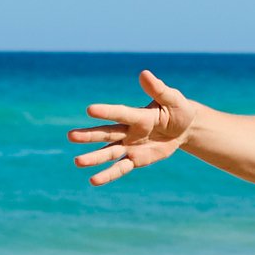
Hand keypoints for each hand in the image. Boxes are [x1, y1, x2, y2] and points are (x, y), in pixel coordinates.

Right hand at [69, 70, 196, 185]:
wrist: (184, 128)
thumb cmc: (178, 109)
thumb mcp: (173, 99)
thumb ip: (159, 89)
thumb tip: (144, 73)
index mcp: (138, 115)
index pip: (120, 113)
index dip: (107, 112)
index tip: (89, 109)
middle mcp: (129, 131)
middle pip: (107, 134)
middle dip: (89, 136)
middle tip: (70, 136)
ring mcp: (130, 146)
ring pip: (109, 153)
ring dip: (94, 158)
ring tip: (77, 162)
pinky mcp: (135, 159)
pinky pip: (120, 168)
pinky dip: (108, 175)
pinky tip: (93, 181)